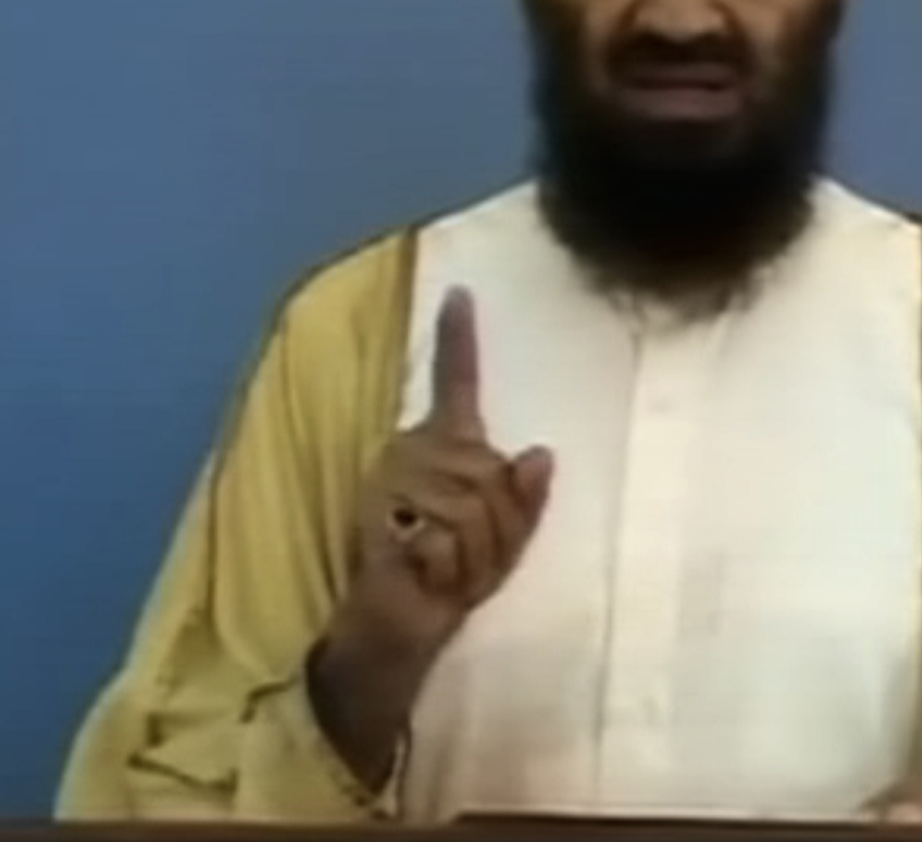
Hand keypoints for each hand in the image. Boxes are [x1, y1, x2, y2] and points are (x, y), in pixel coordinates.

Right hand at [340, 287, 554, 660]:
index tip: (462, 292)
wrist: (397, 628)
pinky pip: (446, 535)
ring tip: (448, 571)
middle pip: (490, 470)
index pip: (457, 384)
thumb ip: (524, 503)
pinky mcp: (381, 514)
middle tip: (469, 561)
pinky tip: (429, 577)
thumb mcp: (503, 546)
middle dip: (500, 529)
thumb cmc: (450, 579)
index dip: (459, 338)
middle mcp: (414, 449)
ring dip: (476, 554)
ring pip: (473, 505)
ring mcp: (392, 479)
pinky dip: (451, 569)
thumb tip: (540, 454)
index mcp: (446, 446)